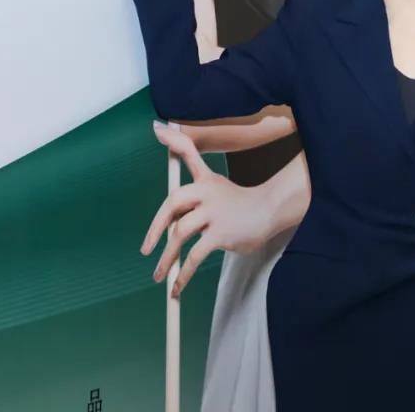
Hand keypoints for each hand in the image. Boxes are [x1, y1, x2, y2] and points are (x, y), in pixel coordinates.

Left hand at [143, 119, 277, 298]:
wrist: (268, 215)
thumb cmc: (236, 202)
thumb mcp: (213, 182)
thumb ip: (191, 176)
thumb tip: (167, 166)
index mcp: (205, 180)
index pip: (188, 153)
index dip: (173, 140)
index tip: (156, 128)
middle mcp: (208, 192)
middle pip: (173, 202)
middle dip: (155, 227)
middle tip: (146, 249)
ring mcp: (215, 213)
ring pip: (181, 234)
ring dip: (167, 258)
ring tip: (158, 275)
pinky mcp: (221, 234)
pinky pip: (196, 256)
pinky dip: (184, 274)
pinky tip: (177, 286)